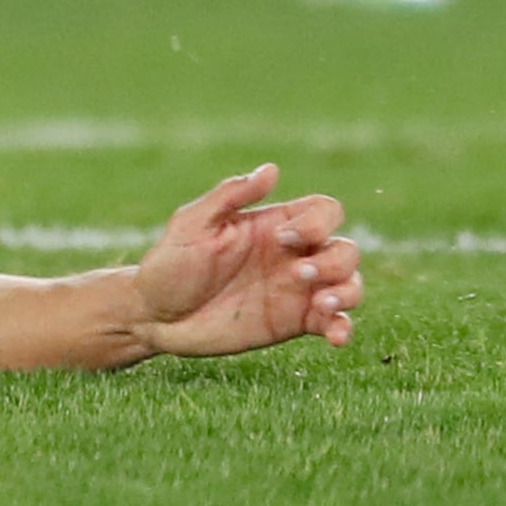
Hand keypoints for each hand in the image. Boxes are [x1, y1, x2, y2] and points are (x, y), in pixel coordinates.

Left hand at [129, 164, 365, 358]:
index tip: (282, 239)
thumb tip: (272, 169)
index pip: (324, 211)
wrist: (155, 315)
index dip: (318, 221)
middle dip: (335, 260)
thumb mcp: (193, 225)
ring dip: (348, 291)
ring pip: (350, 283)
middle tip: (298, 274)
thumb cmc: (170, 264)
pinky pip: (336, 323)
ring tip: (323, 303)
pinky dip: (345, 328)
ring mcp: (296, 290)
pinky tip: (336, 336)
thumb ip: (230, 196)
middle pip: (346, 248)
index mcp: (271, 227)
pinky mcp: (294, 322)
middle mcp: (291, 256)